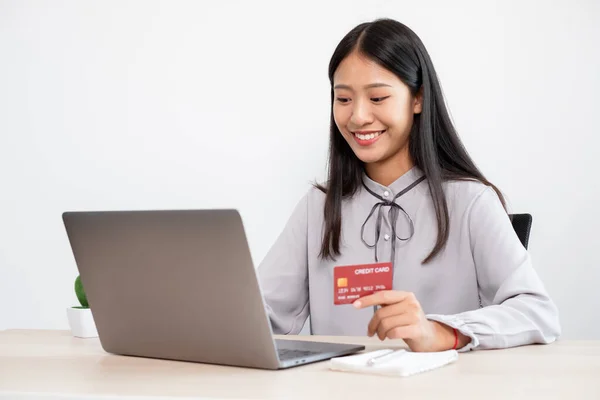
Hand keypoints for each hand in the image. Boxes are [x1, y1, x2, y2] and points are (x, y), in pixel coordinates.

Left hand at [353, 290, 468, 351]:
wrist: (430, 336)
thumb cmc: (411, 322)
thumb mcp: (400, 309)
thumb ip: (386, 305)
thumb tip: (363, 300)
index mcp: (405, 295)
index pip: (382, 295)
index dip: (367, 300)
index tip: (355, 304)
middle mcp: (411, 303)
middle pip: (382, 313)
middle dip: (373, 324)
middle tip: (371, 331)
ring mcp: (415, 316)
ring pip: (386, 324)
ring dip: (380, 332)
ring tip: (382, 335)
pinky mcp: (417, 329)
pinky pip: (394, 332)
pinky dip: (389, 336)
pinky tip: (391, 336)